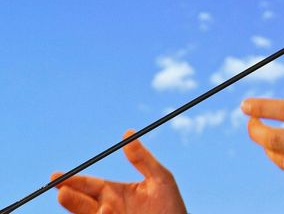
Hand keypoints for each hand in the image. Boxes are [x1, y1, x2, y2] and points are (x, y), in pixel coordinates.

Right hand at [52, 130, 186, 213]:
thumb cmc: (171, 206)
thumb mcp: (161, 179)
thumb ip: (143, 159)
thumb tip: (128, 133)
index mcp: (116, 192)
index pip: (90, 184)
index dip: (73, 180)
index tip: (55, 176)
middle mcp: (108, 209)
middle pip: (81, 203)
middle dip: (70, 198)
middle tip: (62, 191)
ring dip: (83, 210)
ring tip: (103, 209)